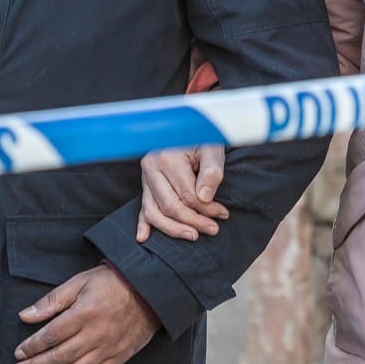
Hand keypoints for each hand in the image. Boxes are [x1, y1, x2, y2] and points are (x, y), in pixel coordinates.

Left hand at [14, 265, 159, 363]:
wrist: (150, 290)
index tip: (19, 353)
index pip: (51, 335)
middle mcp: (95, 334)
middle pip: (60, 356)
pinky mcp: (118, 357)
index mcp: (84, 313)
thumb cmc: (112, 282)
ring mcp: (108, 348)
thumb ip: (52, 301)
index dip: (32, 346)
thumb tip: (25, 315)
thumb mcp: (80, 282)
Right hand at [137, 51, 228, 242]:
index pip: (187, 195)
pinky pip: (142, 208)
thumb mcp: (212, 148)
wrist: (186, 125)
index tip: (222, 214)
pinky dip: (142, 224)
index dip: (206, 209)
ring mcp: (145, 177)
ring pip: (154, 211)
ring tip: (193, 236)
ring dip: (173, 229)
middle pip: (170, 206)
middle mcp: (151, 168)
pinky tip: (144, 238)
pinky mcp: (145, 185)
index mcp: (167, 158)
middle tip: (213, 230)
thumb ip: (211, 172)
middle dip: (192, 222)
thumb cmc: (202, 137)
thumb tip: (204, 199)